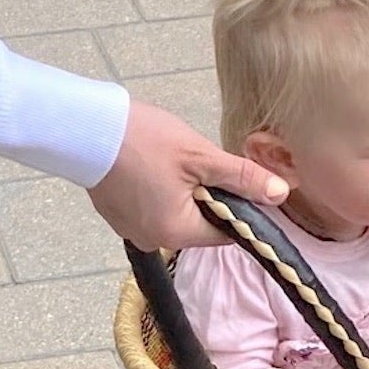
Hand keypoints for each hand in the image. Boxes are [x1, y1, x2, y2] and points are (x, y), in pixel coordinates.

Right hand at [89, 99, 287, 250]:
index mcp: (177, 233)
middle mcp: (153, 240)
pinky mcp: (116, 216)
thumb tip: (280, 194)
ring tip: (168, 161)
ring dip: (181, 192)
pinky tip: (149, 166)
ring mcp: (131, 229)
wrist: (87, 128)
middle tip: (192, 162)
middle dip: (205, 196)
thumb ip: (243, 178)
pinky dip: (156, 190)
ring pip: (175, 214)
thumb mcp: (201, 157)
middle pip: (199, 224)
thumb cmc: (144, 141)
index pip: (225, 232)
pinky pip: (150, 208)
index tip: (229, 178)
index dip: (234, 205)